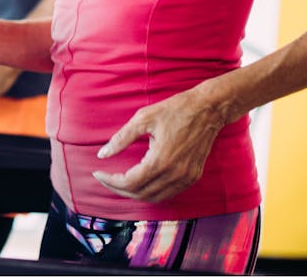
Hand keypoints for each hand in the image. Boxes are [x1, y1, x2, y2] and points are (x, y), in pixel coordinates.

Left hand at [92, 87, 226, 202]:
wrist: (208, 109)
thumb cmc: (175, 109)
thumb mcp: (143, 118)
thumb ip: (121, 139)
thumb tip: (101, 155)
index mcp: (161, 160)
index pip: (130, 182)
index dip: (110, 181)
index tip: (97, 172)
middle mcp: (175, 174)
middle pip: (140, 193)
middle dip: (118, 188)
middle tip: (105, 177)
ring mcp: (186, 178)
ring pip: (154, 197)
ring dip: (134, 192)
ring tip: (119, 181)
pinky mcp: (193, 176)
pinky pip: (168, 193)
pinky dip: (151, 191)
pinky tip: (141, 181)